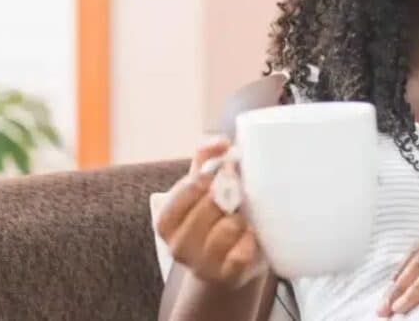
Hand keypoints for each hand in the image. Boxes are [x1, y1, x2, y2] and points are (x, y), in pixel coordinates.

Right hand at [155, 139, 266, 288]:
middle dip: (228, 198)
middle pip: (211, 205)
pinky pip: (244, 251)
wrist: (228, 269)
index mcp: (166, 221)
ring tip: (240, 222)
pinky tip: (249, 239)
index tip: (223, 171)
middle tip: (235, 201)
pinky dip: (251, 241)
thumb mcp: (203, 193)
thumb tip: (220, 140)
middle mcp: (177, 246)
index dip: (209, 177)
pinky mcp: (226, 277)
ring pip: (229, 227)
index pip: (187, 189)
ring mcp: (201, 265)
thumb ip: (204, 162)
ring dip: (241, 220)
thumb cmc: (214, 222)